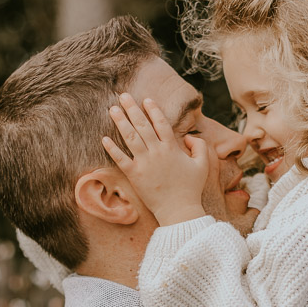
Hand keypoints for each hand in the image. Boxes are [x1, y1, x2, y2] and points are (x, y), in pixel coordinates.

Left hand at [102, 95, 209, 225]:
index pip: (161, 123)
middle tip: (123, 95)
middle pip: (142, 125)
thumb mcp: (203, 165)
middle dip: (132, 108)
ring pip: (130, 137)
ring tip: (112, 109)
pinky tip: (104, 138)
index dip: (153, 110)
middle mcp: (157, 152)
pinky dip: (112, 148)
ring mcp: (144, 163)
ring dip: (120, 122)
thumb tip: (189, 136)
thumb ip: (199, 146)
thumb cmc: (191, 189)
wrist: (179, 210)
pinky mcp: (134, 175)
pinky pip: (121, 159)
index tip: (146, 100)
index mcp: (172, 148)